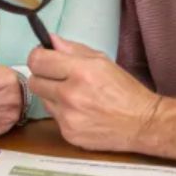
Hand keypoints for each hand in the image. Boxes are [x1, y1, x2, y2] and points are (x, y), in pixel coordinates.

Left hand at [27, 34, 160, 151]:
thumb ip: (73, 49)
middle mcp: (71, 95)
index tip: (42, 57)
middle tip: (58, 77)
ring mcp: (68, 117)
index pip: (37, 61)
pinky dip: (63, 113)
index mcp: (81, 71)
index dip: (38, 57)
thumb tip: (50, 41)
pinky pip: (54, 118)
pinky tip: (81, 112)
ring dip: (53, 96)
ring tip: (75, 96)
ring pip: (43, 100)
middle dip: (43, 77)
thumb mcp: (103, 61)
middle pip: (34, 82)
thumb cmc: (124, 90)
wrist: (141, 123)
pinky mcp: (68, 134)